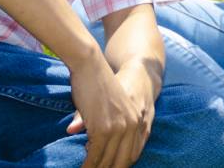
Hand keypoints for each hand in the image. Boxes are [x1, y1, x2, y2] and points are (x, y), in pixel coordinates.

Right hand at [67, 53, 148, 167]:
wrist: (91, 66)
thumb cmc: (97, 84)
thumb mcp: (108, 109)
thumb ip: (103, 128)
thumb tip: (86, 139)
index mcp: (137, 122)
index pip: (132, 155)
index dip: (119, 166)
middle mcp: (132, 126)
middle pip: (122, 162)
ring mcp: (119, 129)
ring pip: (108, 161)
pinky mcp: (103, 129)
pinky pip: (95, 156)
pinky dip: (88, 165)